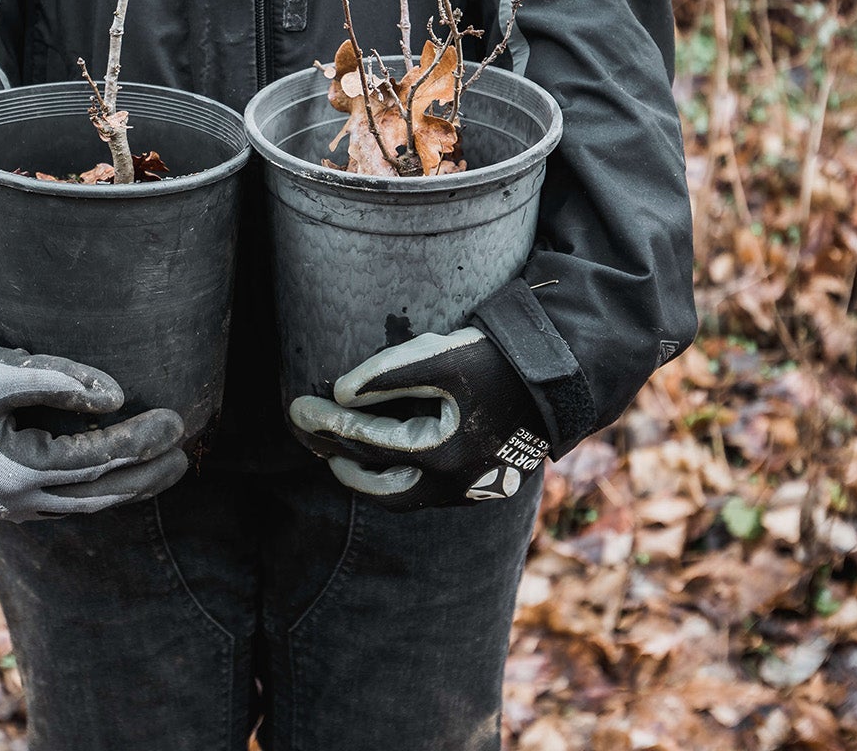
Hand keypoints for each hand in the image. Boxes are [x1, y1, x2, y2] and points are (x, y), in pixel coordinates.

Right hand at [0, 332, 186, 522]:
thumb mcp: (4, 370)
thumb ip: (61, 381)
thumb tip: (117, 396)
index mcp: (14, 470)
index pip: (97, 460)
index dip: (140, 441)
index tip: (176, 420)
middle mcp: (11, 501)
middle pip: (96, 496)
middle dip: (144, 476)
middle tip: (183, 457)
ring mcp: (0, 508)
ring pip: (77, 508)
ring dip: (120, 490)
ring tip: (159, 471)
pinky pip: (54, 505)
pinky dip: (88, 493)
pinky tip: (110, 480)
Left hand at [288, 327, 551, 511]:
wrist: (558, 381)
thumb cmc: (498, 363)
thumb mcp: (442, 357)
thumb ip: (390, 372)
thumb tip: (342, 391)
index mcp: (440, 452)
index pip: (367, 439)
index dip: (329, 421)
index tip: (298, 408)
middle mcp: (452, 484)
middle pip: (380, 487)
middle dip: (343, 463)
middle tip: (315, 442)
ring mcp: (468, 490)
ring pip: (404, 497)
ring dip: (369, 477)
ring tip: (344, 455)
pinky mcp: (480, 486)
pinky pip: (427, 493)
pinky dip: (399, 478)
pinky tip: (387, 457)